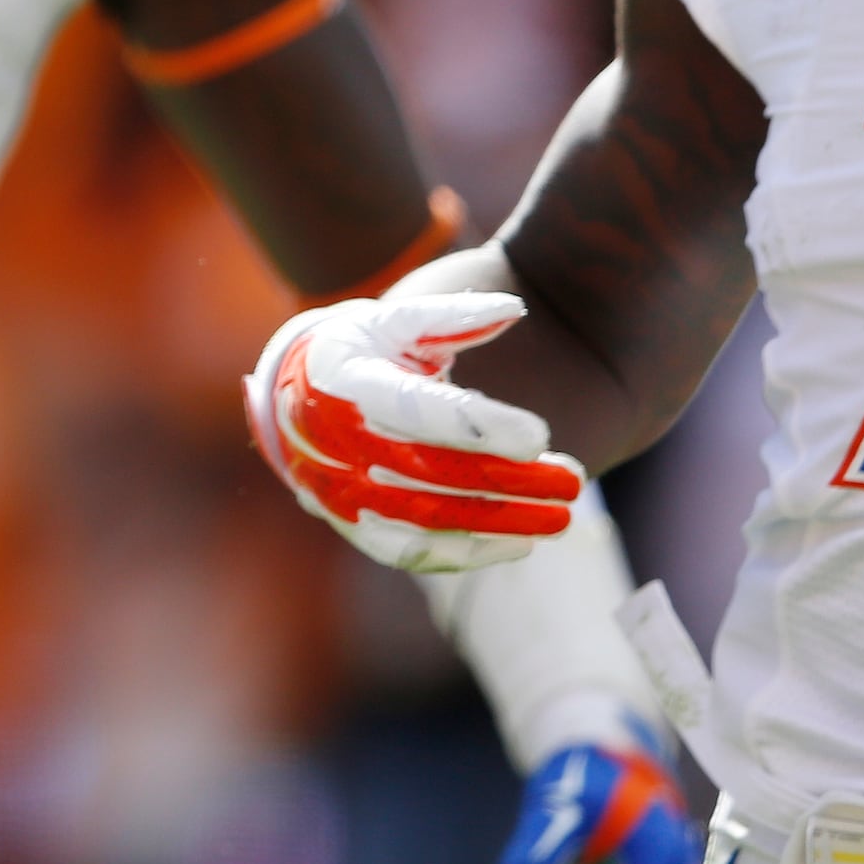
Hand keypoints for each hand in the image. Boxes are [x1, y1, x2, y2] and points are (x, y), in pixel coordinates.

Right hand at [247, 290, 584, 571]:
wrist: (290, 400)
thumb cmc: (360, 353)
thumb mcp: (394, 322)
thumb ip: (452, 317)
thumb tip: (514, 308)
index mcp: (346, 380)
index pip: (417, 410)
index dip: (479, 426)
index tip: (541, 436)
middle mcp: (336, 440)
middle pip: (433, 470)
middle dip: (510, 480)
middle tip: (573, 482)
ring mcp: (340, 489)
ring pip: (428, 517)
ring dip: (500, 523)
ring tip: (561, 518)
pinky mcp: (352, 524)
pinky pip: (412, 551)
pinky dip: (469, 554)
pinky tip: (521, 544)